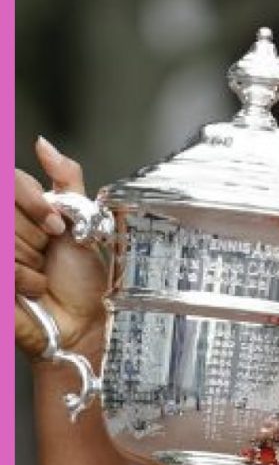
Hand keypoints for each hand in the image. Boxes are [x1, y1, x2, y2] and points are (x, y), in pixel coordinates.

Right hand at [14, 138, 107, 360]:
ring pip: (7, 239)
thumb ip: (65, 178)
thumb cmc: (84, 277)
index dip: (36, 204)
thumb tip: (42, 144)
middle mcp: (7, 228)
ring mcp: (3, 251)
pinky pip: (6, 265)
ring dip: (30, 261)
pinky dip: (23, 279)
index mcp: (22, 208)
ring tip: (41, 274)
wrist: (82, 320)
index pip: (11, 180)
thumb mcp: (82, 220)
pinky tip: (32, 289)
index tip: (57, 226)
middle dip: (37, 236)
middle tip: (49, 254)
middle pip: (9, 212)